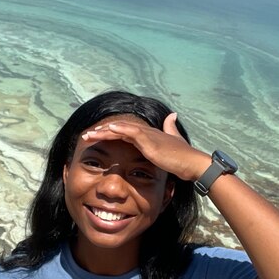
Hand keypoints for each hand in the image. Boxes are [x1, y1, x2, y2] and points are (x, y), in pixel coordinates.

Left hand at [80, 113, 210, 182]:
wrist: (192, 163)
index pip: (124, 132)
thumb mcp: (173, 142)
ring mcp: (148, 136)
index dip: (109, 133)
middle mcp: (146, 133)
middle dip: (102, 132)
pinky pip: (132, 132)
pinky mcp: (150, 142)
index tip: (96, 137)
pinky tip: (109, 128)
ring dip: (104, 131)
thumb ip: (170, 128)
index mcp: (148, 135)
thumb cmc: (182, 157)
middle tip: (86, 136)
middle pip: (119, 129)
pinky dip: (119, 129)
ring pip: (121, 129)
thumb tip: (172, 115)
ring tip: (90, 134)